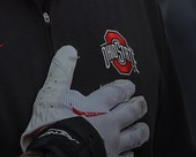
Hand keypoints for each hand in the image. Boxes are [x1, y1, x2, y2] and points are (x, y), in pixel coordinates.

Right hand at [21, 45, 148, 156]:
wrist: (56, 156)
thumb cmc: (52, 125)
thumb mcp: (52, 94)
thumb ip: (61, 72)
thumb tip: (68, 50)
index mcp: (96, 105)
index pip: (116, 93)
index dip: (125, 88)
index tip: (130, 86)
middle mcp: (109, 124)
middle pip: (130, 113)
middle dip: (137, 107)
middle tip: (143, 103)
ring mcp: (112, 145)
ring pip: (133, 137)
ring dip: (140, 131)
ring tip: (144, 128)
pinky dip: (129, 155)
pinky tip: (130, 154)